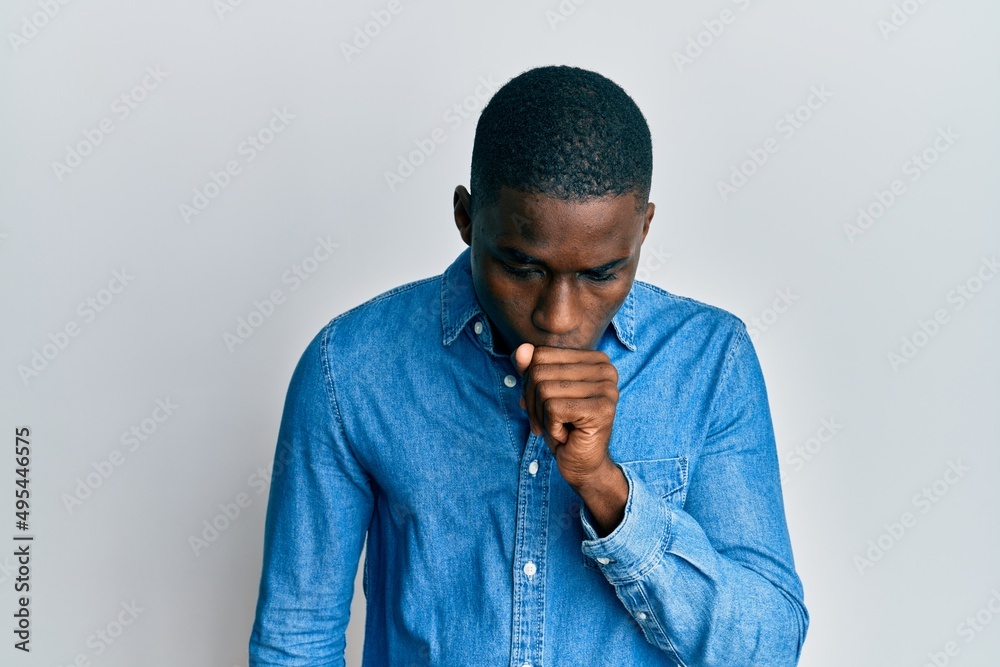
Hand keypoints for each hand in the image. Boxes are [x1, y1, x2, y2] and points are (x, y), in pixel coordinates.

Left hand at [510, 343, 619, 489]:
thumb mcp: (541, 393)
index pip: (541, 354)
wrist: (582, 464)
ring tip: (559, 428)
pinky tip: (566, 435)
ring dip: (541, 416)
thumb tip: (522, 348)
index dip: (530, 382)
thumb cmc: (564, 426)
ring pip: (543, 390)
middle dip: (533, 402)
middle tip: (548, 421)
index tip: (544, 403)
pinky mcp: (600, 409)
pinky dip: (551, 427)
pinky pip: (552, 409)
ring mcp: (606, 389)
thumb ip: (531, 368)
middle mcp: (606, 370)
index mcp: (596, 359)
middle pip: (539, 372)